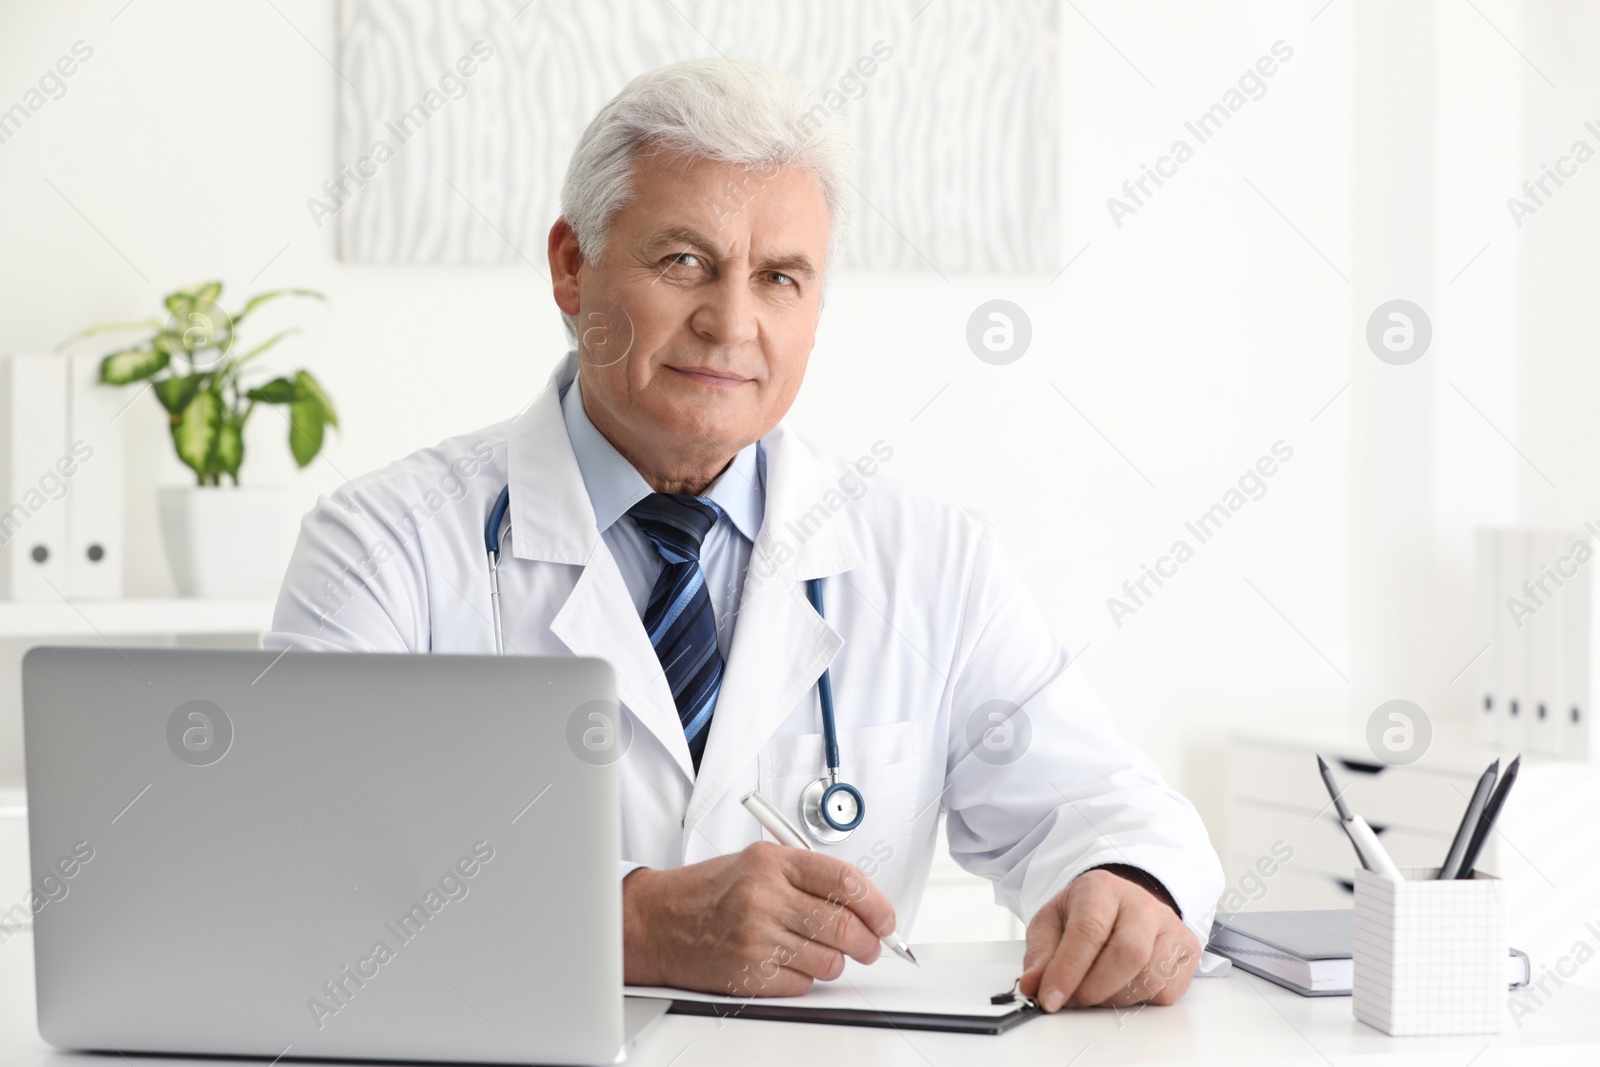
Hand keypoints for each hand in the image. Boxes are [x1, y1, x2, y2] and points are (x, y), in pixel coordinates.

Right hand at [622, 842, 899, 996]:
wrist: (659, 920)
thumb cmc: (710, 891)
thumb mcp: (758, 862)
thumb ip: (808, 876)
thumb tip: (863, 902)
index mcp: (773, 861)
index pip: (845, 881)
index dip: (876, 905)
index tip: (886, 919)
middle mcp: (764, 896)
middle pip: (844, 926)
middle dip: (868, 942)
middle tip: (869, 945)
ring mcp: (756, 936)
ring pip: (830, 960)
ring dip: (833, 961)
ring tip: (813, 950)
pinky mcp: (749, 971)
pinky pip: (803, 983)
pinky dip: (803, 978)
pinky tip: (785, 961)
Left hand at [1018, 866, 1199, 1010]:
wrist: (1120, 905)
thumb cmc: (1083, 915)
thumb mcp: (1051, 925)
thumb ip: (1040, 956)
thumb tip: (1032, 985)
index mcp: (1102, 888)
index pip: (1089, 931)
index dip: (1068, 971)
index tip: (1049, 998)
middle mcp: (1142, 903)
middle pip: (1128, 953)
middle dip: (1095, 988)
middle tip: (1073, 1000)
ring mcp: (1170, 926)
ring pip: (1150, 976)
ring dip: (1115, 998)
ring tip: (1095, 993)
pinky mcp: (1187, 950)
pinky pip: (1167, 991)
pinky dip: (1139, 1001)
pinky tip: (1121, 988)